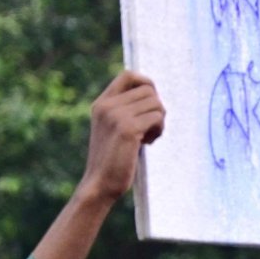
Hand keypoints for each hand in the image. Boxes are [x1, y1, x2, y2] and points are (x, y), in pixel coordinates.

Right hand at [80, 70, 165, 200]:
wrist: (100, 183)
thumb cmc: (114, 158)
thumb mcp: (115, 128)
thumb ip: (127, 110)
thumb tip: (154, 95)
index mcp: (101, 103)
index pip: (129, 74)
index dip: (147, 83)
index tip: (151, 104)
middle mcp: (107, 105)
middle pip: (149, 89)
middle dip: (157, 108)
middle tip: (150, 128)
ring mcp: (116, 116)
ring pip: (156, 103)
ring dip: (160, 120)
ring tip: (149, 137)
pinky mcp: (127, 129)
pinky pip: (157, 117)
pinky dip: (159, 130)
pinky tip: (148, 143)